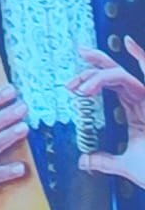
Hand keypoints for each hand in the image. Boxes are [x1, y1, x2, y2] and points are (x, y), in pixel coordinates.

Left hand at [70, 35, 144, 187]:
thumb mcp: (126, 165)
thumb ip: (105, 161)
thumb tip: (86, 161)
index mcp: (138, 112)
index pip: (113, 85)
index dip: (93, 77)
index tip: (73, 83)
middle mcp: (144, 102)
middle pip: (116, 73)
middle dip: (96, 62)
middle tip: (80, 53)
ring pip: (122, 76)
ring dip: (99, 77)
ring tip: (81, 87)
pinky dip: (142, 59)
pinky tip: (130, 44)